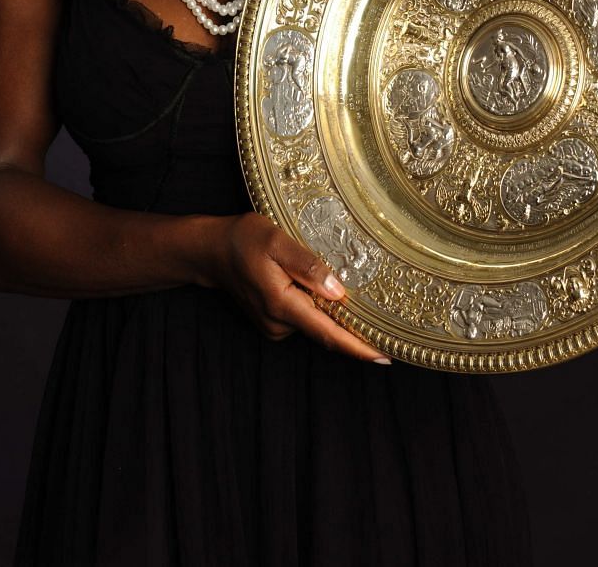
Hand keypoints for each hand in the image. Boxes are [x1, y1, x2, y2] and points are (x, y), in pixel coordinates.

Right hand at [201, 213, 387, 361]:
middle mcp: (279, 323)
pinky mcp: (273, 323)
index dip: (358, 348)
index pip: (328, 334)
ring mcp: (274, 326)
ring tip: (335, 285)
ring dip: (330, 312)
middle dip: (353, 329)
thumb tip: (338, 291)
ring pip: (315, 323)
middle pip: (326, 332)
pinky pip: (303, 319)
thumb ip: (308, 266)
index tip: (385, 357)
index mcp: (282, 304)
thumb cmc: (243, 240)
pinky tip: (314, 288)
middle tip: (382, 318)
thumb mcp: (278, 241)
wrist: (211, 250)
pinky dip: (315, 309)